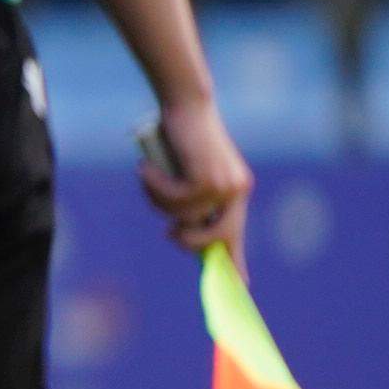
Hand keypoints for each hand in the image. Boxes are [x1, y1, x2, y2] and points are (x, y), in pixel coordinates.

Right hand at [139, 94, 252, 253]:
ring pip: (186, 217)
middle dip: (188, 242)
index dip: (237, 261)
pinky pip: (174, 200)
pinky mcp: (207, 178)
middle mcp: (236, 190)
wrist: (185, 103)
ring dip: (159, 202)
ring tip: (149, 177)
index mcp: (236, 190)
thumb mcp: (186, 172)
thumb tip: (182, 230)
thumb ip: (189, 198)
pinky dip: (153, 186)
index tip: (242, 284)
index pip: (235, 234)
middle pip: (215, 238)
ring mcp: (224, 185)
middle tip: (169, 232)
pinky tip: (146, 167)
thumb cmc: (180, 133)